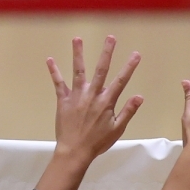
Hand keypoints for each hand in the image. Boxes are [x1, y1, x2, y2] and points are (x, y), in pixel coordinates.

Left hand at [35, 36, 142, 189]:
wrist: (75, 151)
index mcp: (106, 102)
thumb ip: (128, 111)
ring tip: (77, 39)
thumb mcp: (117, 129)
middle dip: (107, 53)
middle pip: (101, 70)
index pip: (121, 81)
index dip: (129, 67)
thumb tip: (139, 96)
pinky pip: (58, 83)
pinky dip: (54, 71)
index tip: (136, 54)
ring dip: (78, 54)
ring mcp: (76, 96)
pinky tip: (50, 59)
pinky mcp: (63, 100)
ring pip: (78, 71)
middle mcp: (92, 95)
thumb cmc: (98, 142)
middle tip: (111, 37)